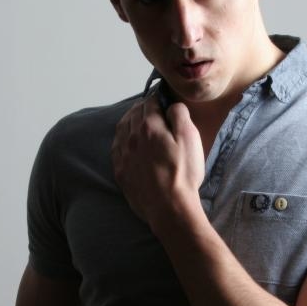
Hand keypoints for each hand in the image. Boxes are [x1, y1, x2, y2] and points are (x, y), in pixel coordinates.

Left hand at [112, 94, 204, 228]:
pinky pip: (116, 148)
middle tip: (151, 107)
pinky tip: (127, 142)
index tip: (162, 97)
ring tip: (137, 121)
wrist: (169, 208)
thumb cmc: (183, 174)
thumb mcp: (190, 138)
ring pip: (121, 129)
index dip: (157, 97)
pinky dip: (122, 139)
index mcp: (149, 126)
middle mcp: (131, 138)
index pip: (149, 102)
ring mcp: (123, 156)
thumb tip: (171, 104)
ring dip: (129, 121)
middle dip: (142, 107)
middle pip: (133, 114)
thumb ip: (180, 115)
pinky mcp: (120, 172)